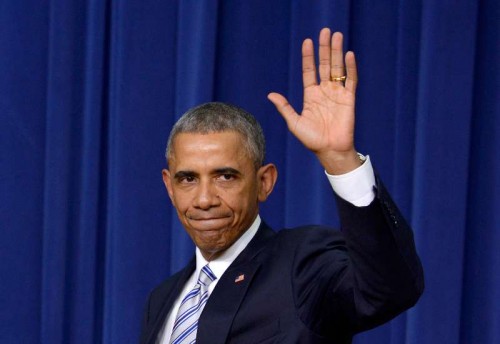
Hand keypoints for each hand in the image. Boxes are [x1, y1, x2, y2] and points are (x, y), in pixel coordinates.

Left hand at [268, 28, 360, 173]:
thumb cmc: (312, 139)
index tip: (308, 41)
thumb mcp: (294, 123)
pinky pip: (350, 80)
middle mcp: (324, 91)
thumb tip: (270, 94)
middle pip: (325, 65)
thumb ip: (284, 107)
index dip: (308, 56)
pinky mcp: (349, 99)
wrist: (330, 151)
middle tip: (326, 31)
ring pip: (337, 68)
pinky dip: (350, 67)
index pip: (309, 70)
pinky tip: (347, 54)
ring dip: (337, 52)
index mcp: (311, 95)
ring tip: (337, 35)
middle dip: (325, 48)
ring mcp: (337, 94)